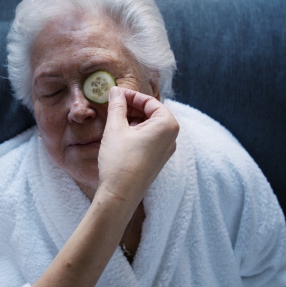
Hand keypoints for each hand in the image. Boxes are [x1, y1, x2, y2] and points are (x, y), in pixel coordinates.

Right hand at [97, 86, 178, 206]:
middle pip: (152, 112)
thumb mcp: (115, 128)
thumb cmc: (120, 161)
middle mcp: (172, 137)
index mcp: (167, 125)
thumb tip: (115, 91)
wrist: (120, 195)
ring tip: (114, 118)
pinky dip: (136, 131)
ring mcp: (166, 150)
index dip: (131, 95)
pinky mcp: (158, 160)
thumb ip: (117, 106)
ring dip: (133, 118)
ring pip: (150, 125)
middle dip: (132, 106)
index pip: (149, 101)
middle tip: (113, 104)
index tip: (115, 93)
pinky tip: (120, 133)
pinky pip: (149, 138)